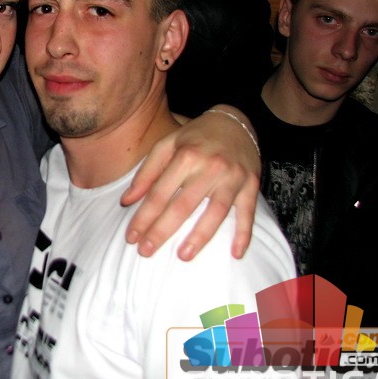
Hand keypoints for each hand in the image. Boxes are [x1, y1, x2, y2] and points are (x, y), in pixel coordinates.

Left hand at [121, 105, 260, 260]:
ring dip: (199, 237)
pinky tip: (236, 254)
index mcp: (185, 156)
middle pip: (183, 206)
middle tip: (146, 252)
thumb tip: (126, 201)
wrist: (235, 122)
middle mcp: (209, 167)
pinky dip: (243, 234)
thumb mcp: (166, 145)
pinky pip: (247, 213)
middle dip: (162, 231)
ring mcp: (232, 177)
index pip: (159, 193)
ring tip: (183, 256)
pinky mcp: (251, 184)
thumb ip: (146, 173)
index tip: (131, 237)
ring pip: (215, 212)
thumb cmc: (194, 137)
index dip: (143, 217)